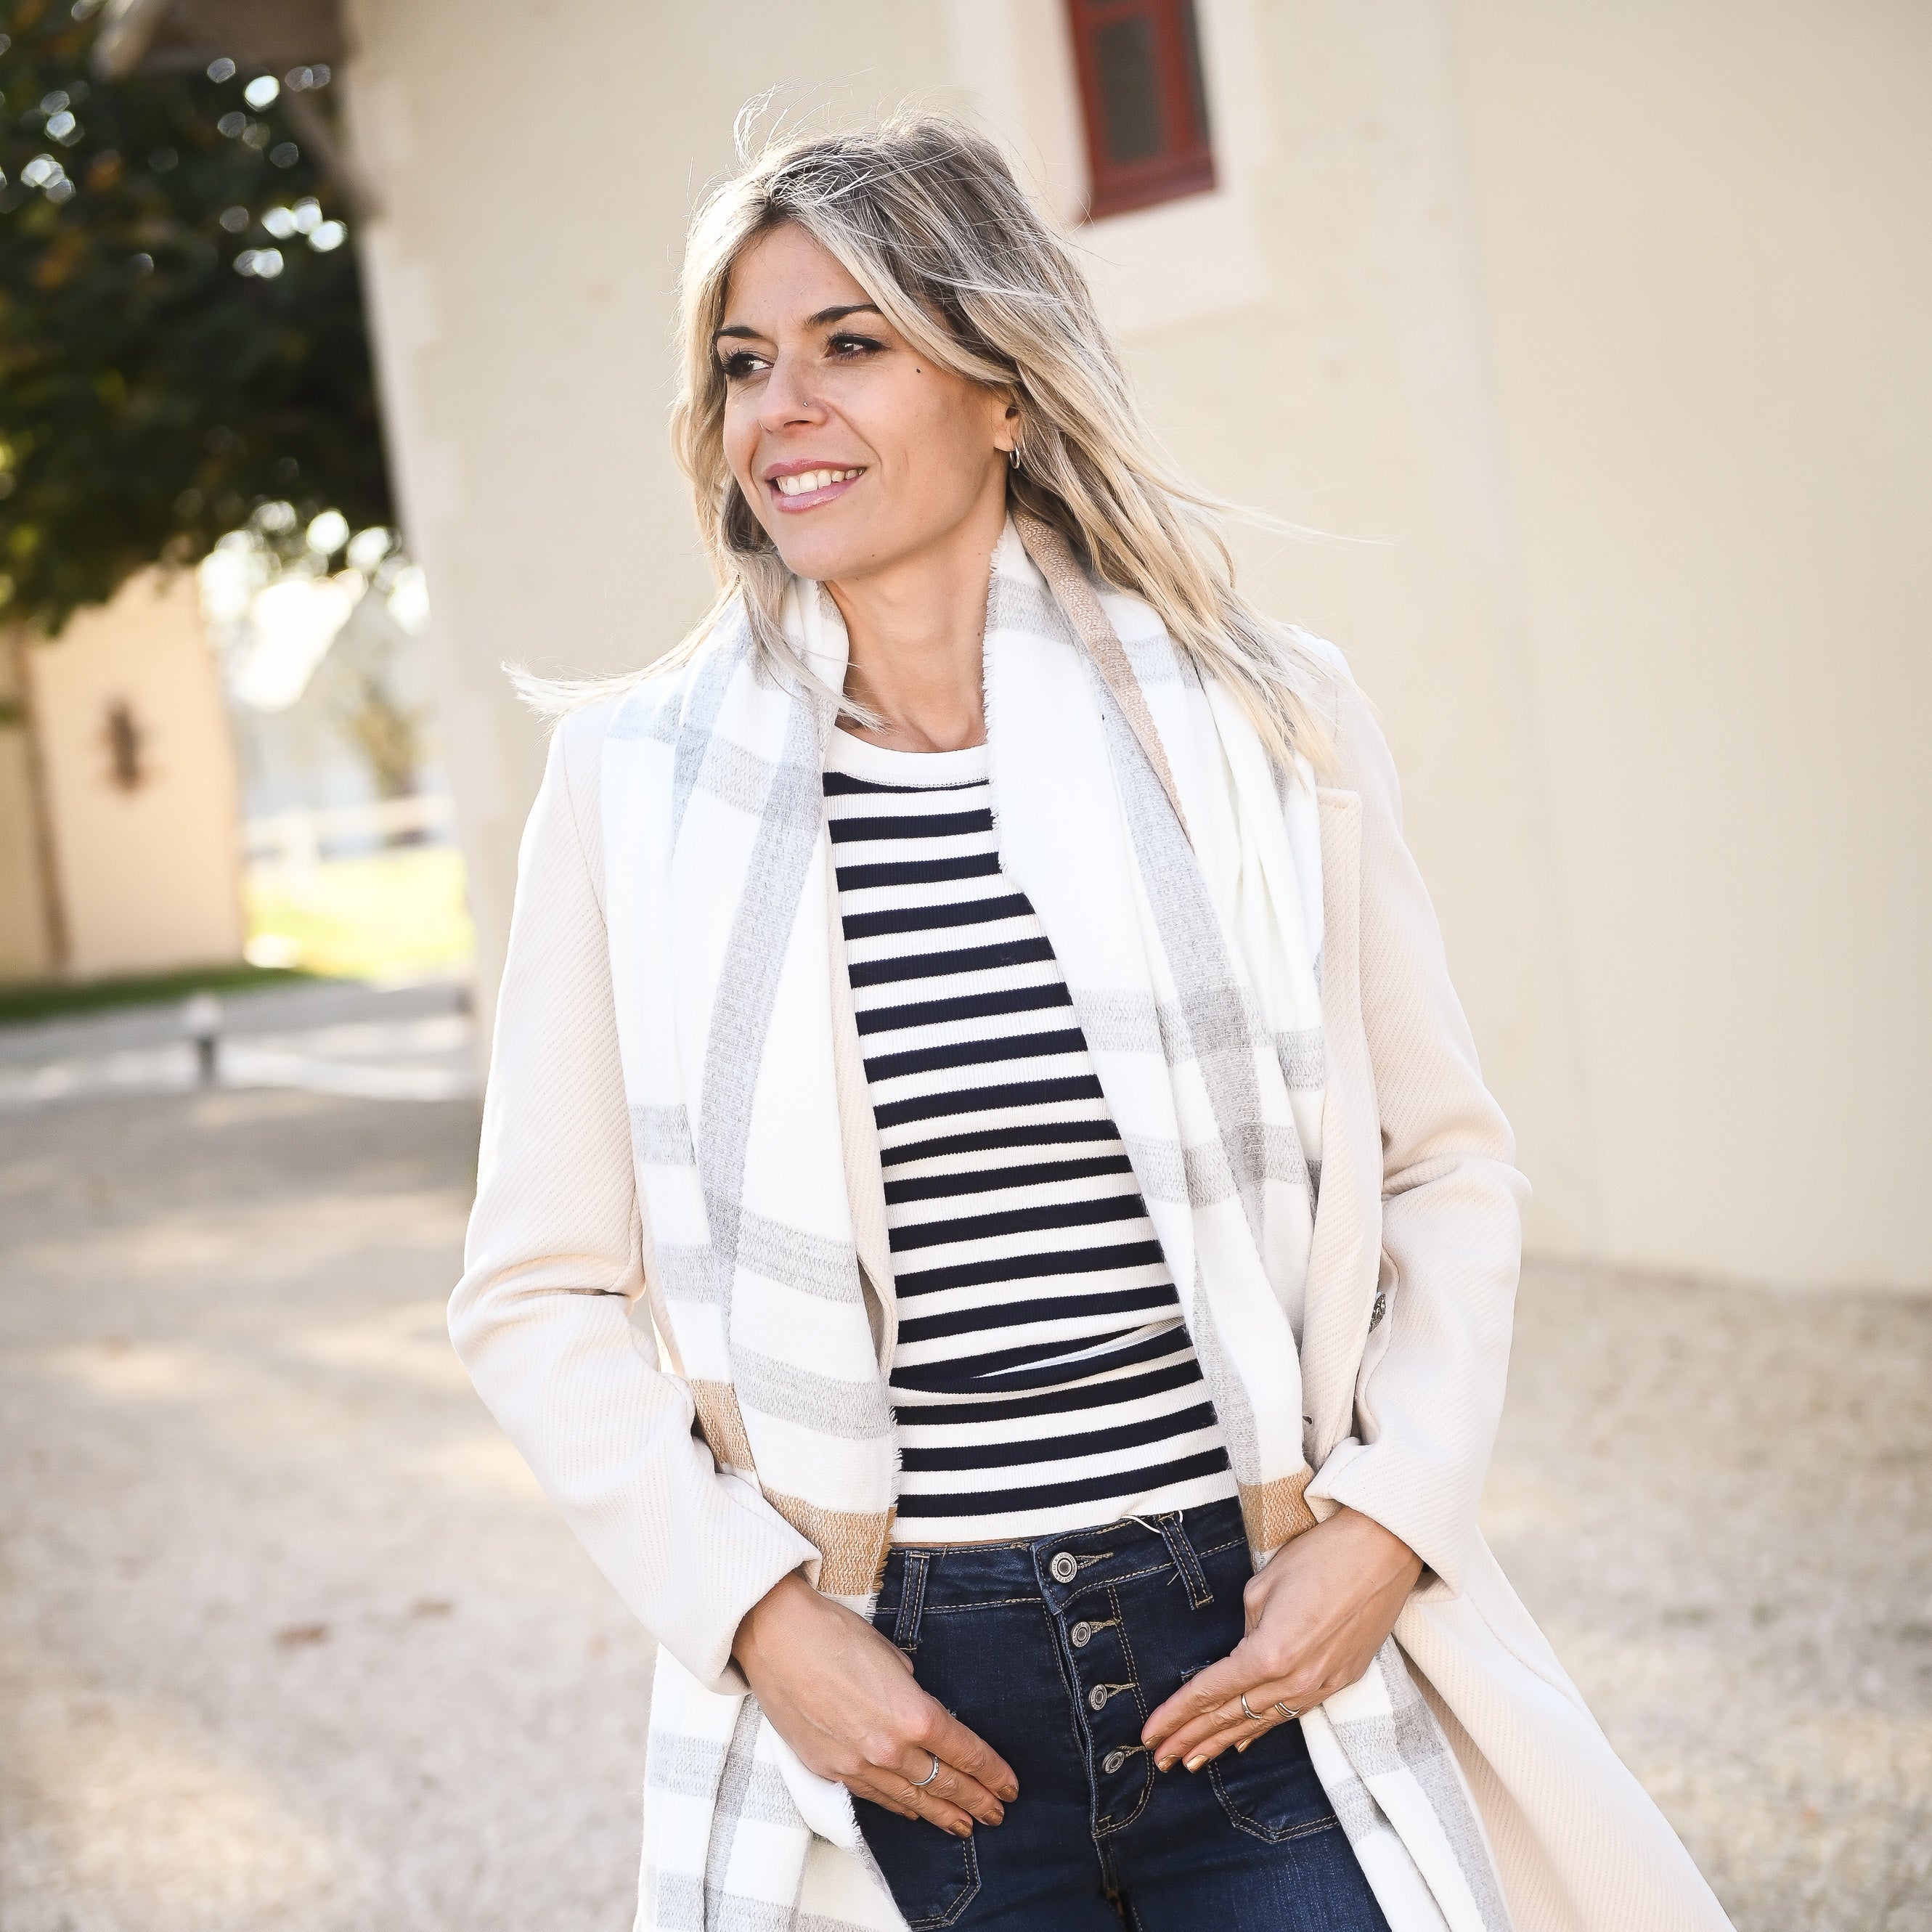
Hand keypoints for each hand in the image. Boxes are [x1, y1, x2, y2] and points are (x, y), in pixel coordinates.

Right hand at [733, 1570, 1017, 1836]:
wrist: (777, 1639)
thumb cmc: (834, 1635)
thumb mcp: (891, 1656)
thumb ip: (912, 1693)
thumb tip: (919, 1712)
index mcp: (913, 1714)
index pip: (965, 1752)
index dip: (991, 1772)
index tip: (1009, 1785)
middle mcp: (890, 1748)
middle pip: (944, 1783)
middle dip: (975, 1800)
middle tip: (997, 1813)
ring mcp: (858, 1765)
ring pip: (911, 1800)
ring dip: (940, 1815)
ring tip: (965, 1827)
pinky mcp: (830, 1770)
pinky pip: (874, 1797)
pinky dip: (899, 1808)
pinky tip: (914, 1814)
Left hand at [1140, 1506, 1421, 1771]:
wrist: (1383, 1551)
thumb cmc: (1321, 1555)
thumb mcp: (1263, 1586)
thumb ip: (1246, 1628)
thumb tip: (1244, 1650)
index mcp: (1268, 1654)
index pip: (1210, 1692)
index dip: (1177, 1715)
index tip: (1150, 1734)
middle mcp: (1294, 1679)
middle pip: (1231, 1716)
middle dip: (1192, 1738)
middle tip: (1162, 1758)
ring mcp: (1321, 1684)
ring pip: (1261, 1722)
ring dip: (1224, 1742)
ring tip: (1193, 1761)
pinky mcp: (1341, 1680)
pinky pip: (1292, 1714)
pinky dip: (1263, 1729)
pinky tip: (1242, 1742)